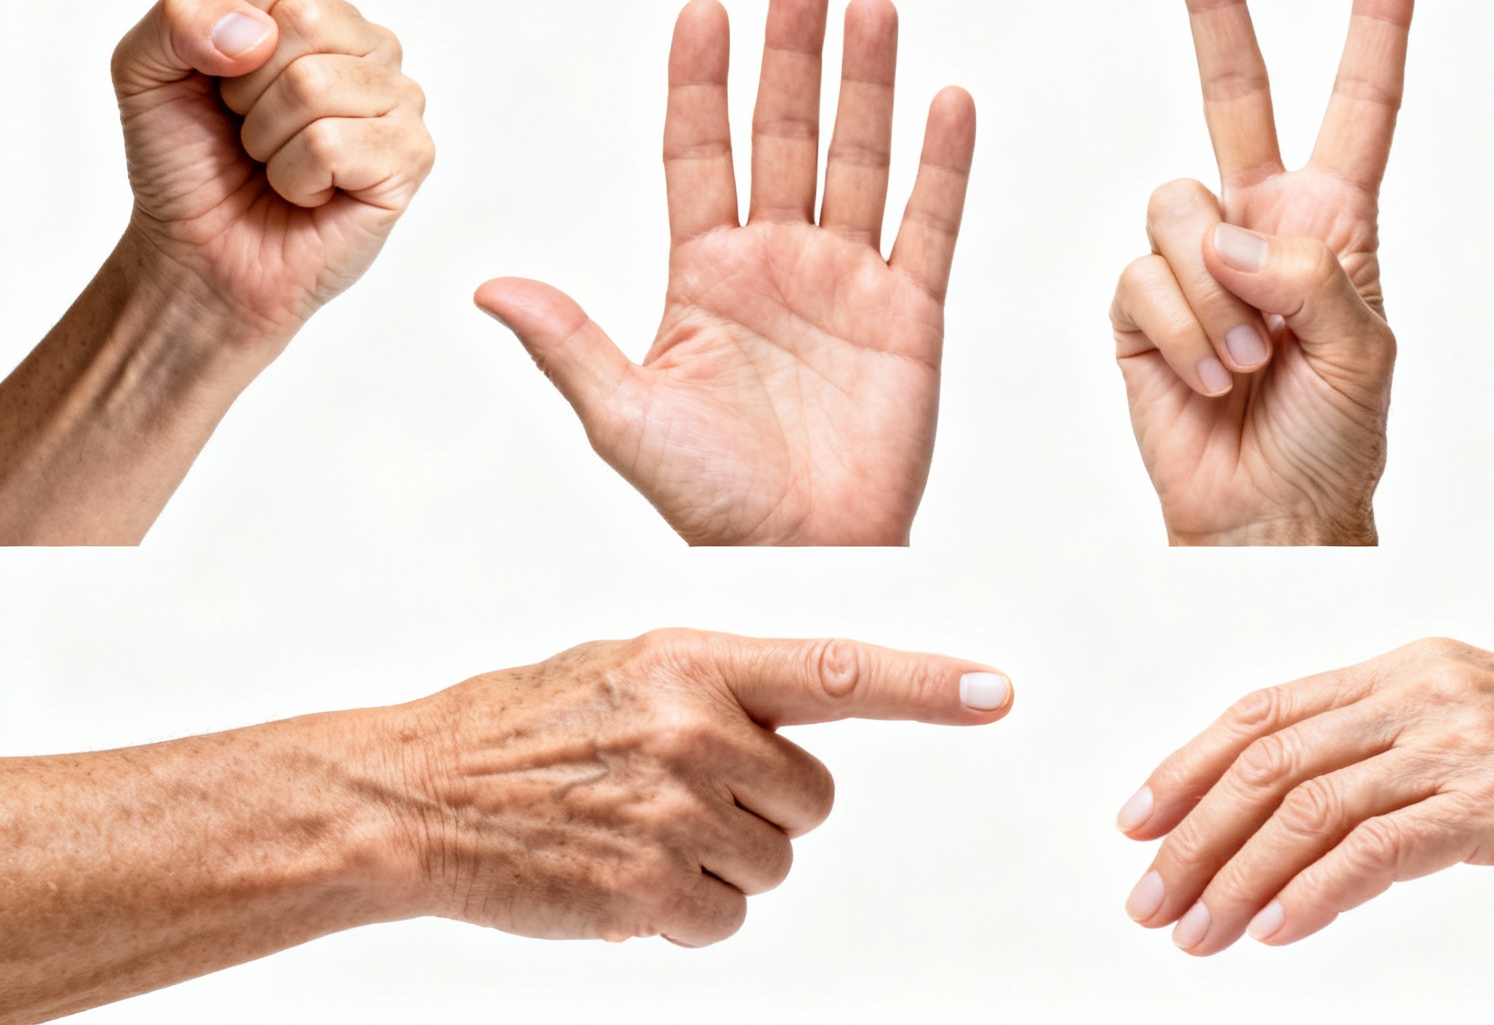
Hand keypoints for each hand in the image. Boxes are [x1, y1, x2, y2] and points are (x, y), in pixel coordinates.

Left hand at [116, 0, 432, 341]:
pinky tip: (308, 193)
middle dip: (248, 88)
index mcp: (314, 8)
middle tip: (249, 129)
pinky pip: (335, 144)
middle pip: (307, 20)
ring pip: (316, 85)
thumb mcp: (145, 70)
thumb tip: (254, 35)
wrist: (202, 252)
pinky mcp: (411, 158)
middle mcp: (367, 46)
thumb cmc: (188, 164)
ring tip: (275, 162)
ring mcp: (398, 101)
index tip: (221, 77)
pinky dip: (297, 178)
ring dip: (269, 139)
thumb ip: (178, 17)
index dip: (229, 26)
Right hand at [391, 629, 1011, 944]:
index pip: (837, 673)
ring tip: (638, 831)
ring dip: (721, 862)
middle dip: (762, 808)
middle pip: (812, 798)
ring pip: (772, 861)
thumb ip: (718, 687)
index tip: (995, 693)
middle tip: (681, 795)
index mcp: (693, 661)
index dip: (926, 686)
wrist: (414, 797)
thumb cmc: (520, 727)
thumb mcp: (626, 669)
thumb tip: (798, 726)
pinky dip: (686, 912)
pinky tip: (627, 878)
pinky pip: (725, 916)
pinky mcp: (647, 888)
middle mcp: (694, 730)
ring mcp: (672, 812)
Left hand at [476, 0, 975, 545]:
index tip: (704, 11)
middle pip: (784, 135)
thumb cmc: (711, 505)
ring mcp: (847, 284)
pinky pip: (928, 225)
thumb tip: (489, 282)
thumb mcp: (625, 419)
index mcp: (704, 278)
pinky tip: (946, 104)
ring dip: (867, 86)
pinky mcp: (910, 316)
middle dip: (791, 56)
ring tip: (871, 12)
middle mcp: (776, 265)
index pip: (699, 155)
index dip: (701, 84)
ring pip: (859, 161)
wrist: (800, 561)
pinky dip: (941, 166)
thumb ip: (570, 341)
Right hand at [1109, 0, 1410, 544]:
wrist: (1267, 520)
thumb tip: (1231, 234)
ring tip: (1251, 361)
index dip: (1373, 32)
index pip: (1358, 110)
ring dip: (1219, 292)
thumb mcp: (1366, 351)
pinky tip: (1210, 377)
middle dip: (1217, 15)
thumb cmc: (1333, 443)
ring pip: (1179, 207)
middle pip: (1235, 98)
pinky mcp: (1141, 308)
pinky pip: (1144, 276)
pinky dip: (1185, 331)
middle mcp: (1258, 228)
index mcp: (1334, 227)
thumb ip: (1316, 275)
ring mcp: (1194, 266)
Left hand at [1115, 638, 1493, 953]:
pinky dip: (1312, 892)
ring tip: (1191, 932)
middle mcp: (1419, 692)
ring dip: (1235, 877)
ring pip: (1307, 809)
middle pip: (1268, 761)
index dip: (1187, 765)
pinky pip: (1377, 848)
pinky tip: (1272, 930)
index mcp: (1406, 668)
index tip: (1137, 820)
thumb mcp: (1478, 731)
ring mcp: (1456, 744)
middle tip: (1145, 896)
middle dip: (1192, 835)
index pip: (1264, 712)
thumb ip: (1394, 756)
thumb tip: (1310, 820)